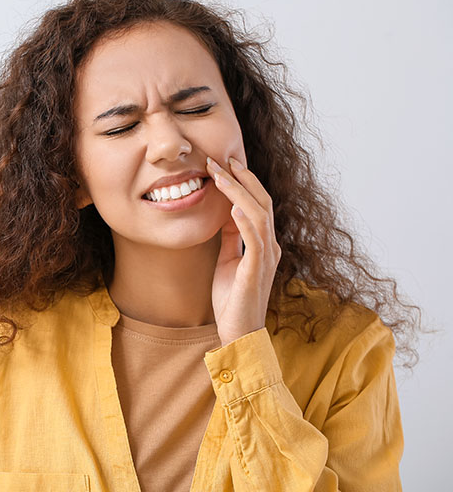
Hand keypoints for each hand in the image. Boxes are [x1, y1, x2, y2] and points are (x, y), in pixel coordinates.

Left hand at [206, 155, 280, 346]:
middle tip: (222, 159)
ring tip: (221, 175)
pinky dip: (245, 220)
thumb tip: (226, 213)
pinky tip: (233, 206)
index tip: (225, 163)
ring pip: (258, 215)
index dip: (243, 182)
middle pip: (261, 202)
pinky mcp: (256, 270)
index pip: (257, 204)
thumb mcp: (227, 260)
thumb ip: (231, 238)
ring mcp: (266, 258)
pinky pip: (254, 240)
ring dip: (239, 192)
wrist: (238, 332)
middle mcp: (270, 246)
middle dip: (242, 178)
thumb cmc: (232, 299)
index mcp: (263, 243)